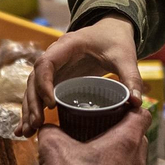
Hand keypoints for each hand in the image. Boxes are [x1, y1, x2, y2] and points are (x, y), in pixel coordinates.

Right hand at [18, 14, 140, 135]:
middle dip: (32, 102)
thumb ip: (131, 78)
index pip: (46, 63)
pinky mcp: (56, 80)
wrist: (112, 31)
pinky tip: (27, 130)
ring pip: (33, 88)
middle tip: (35, 125)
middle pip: (34, 79)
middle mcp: (55, 57)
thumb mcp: (125, 57)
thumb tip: (137, 103)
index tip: (51, 104)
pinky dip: (33, 111)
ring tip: (27, 133)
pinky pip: (39, 94)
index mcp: (67, 46)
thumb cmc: (116, 41)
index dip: (44, 83)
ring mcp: (54, 69)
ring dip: (28, 110)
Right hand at [36, 109, 149, 164]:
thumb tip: (46, 127)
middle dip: (121, 132)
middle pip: (137, 137)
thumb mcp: (53, 149)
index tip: (117, 107)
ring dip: (117, 156)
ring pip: (131, 161)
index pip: (143, 113)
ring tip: (95, 157)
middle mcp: (137, 160)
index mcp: (127, 141)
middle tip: (100, 130)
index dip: (131, 107)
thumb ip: (50, 131)